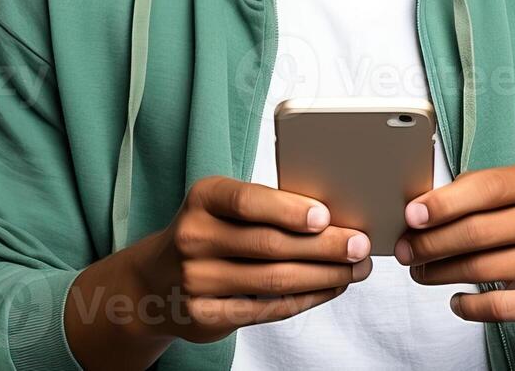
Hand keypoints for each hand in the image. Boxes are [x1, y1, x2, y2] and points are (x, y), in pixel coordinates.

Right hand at [66, 174, 370, 365]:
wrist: (154, 283)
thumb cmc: (208, 232)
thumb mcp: (221, 206)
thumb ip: (264, 207)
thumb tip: (332, 214)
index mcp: (203, 198)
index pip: (247, 201)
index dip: (287, 209)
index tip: (325, 216)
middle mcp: (194, 237)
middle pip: (270, 245)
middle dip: (323, 246)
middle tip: (360, 245)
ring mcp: (197, 280)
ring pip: (274, 280)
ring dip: (324, 276)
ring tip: (356, 269)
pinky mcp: (207, 316)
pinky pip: (268, 309)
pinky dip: (307, 299)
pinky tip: (331, 288)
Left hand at [393, 161, 514, 366]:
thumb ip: (479, 195)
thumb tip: (420, 208)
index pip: (485, 187)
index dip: (443, 202)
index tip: (411, 216)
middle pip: (477, 231)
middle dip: (431, 243)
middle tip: (405, 251)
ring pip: (482, 269)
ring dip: (440, 273)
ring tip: (420, 272)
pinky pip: (500, 306)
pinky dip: (469, 305)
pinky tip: (455, 300)